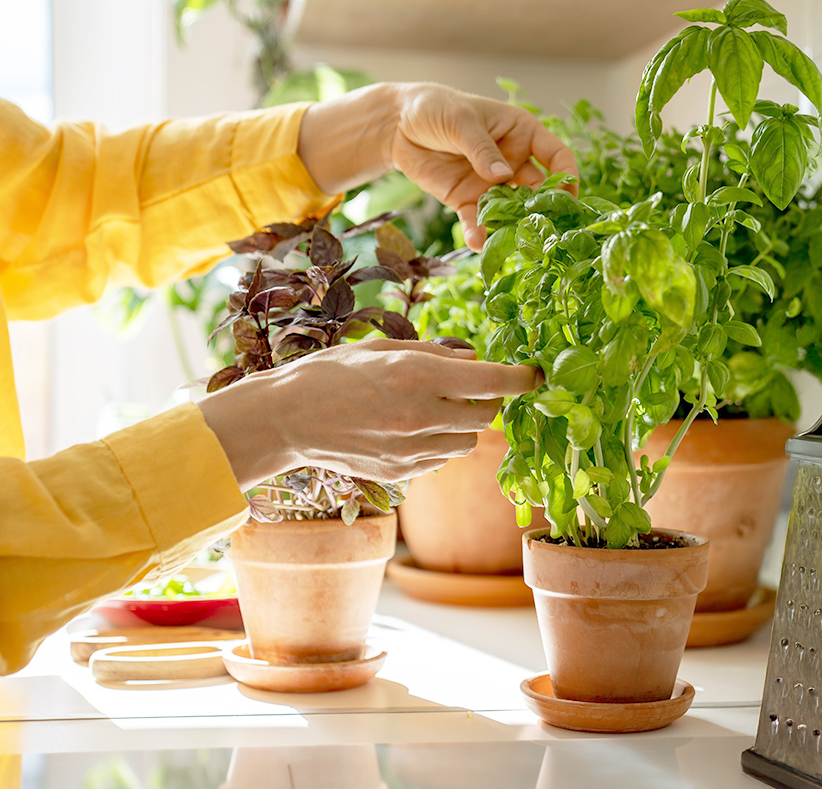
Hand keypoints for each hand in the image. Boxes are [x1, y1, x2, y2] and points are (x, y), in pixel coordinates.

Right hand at [197, 339, 541, 489]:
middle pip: (486, 415)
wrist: (286, 420)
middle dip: (488, 400)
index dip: (522, 378)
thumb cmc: (331, 373)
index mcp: (417, 375)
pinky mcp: (402, 473)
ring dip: (463, 426)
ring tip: (433, 408)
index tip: (535, 374)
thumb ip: (435, 355)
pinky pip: (440, 459)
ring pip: (467, 443)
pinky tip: (408, 428)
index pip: (493, 380)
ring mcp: (411, 450)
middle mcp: (420, 415)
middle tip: (472, 386)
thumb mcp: (383, 348)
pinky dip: (438, 444)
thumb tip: (475, 360)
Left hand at [386, 83, 578, 250]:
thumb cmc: (436, 108)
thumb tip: (503, 175)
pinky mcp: (467, 199)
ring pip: (510, 210)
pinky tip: (477, 243)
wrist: (398, 124)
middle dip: (542, 210)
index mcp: (521, 133)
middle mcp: (512, 161)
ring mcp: (491, 183)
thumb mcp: (461, 121)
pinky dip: (478, 232)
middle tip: (545, 230)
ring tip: (514, 244)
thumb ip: (482, 148)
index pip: (555, 155)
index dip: (566, 175)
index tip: (568, 196)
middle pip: (537, 190)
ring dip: (513, 227)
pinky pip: (477, 220)